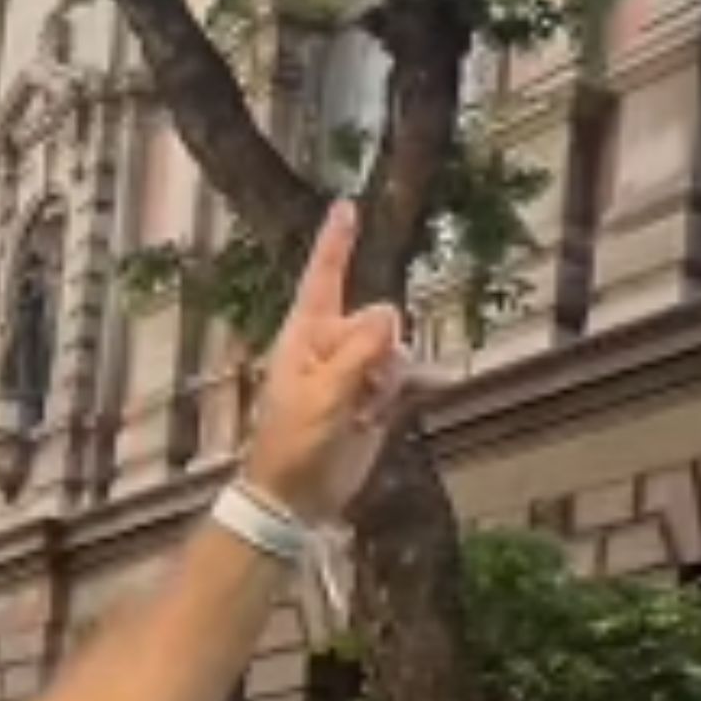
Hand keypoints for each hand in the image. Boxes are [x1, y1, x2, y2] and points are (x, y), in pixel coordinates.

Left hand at [235, 201, 413, 528]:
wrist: (297, 495)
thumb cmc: (295, 442)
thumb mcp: (323, 394)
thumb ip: (358, 351)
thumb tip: (388, 310)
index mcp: (304, 336)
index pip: (323, 279)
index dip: (336, 243)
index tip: (346, 205)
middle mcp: (329, 345)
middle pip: (378, 319)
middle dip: (380, 350)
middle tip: (355, 393)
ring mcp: (353, 371)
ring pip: (398, 350)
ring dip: (389, 379)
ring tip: (361, 412)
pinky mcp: (373, 397)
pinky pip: (405, 379)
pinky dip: (403, 393)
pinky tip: (382, 415)